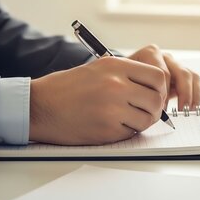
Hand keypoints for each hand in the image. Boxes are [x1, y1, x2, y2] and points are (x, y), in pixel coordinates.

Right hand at [28, 56, 166, 144]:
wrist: (40, 106)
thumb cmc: (67, 88)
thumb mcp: (98, 68)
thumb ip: (126, 74)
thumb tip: (155, 87)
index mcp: (115, 66)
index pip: (157, 76)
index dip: (159, 88)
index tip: (153, 94)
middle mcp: (116, 85)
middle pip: (156, 100)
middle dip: (154, 109)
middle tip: (144, 111)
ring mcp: (112, 108)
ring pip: (147, 119)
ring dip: (141, 122)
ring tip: (126, 119)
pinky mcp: (106, 129)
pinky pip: (130, 133)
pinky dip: (125, 132)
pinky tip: (111, 125)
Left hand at [128, 45, 199, 109]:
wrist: (125, 79)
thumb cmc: (124, 82)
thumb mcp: (127, 83)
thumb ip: (137, 90)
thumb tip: (150, 107)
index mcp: (149, 54)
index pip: (162, 72)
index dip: (162, 91)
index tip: (158, 107)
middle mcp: (163, 57)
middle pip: (179, 72)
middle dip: (182, 93)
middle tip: (179, 109)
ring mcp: (173, 64)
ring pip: (189, 75)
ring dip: (190, 94)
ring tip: (188, 109)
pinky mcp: (181, 73)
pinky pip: (195, 79)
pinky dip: (195, 94)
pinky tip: (192, 106)